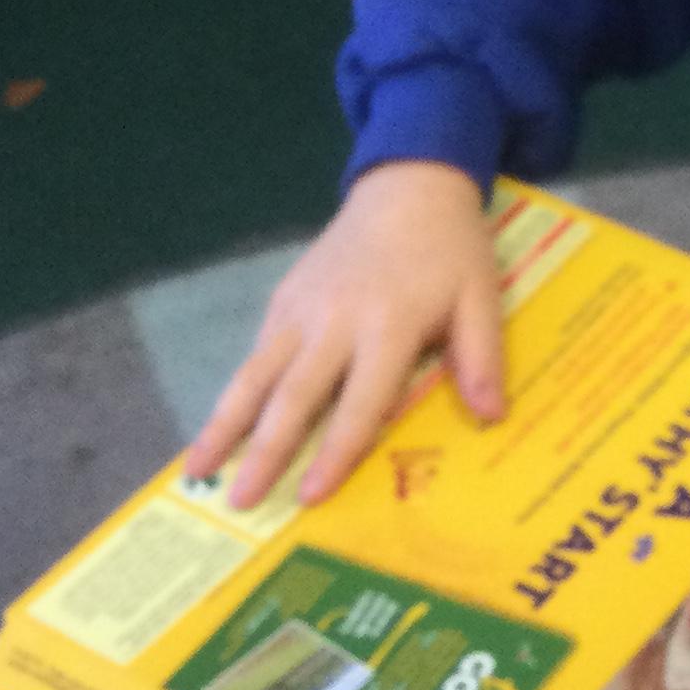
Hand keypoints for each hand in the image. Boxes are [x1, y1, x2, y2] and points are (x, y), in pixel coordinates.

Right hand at [186, 161, 502, 507]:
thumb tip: (492, 416)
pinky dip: (233, 394)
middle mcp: (334, 321)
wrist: (407, 187)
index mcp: (388, 325)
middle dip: (264, 452)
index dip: (334, 451)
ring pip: (255, 376)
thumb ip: (482, 356)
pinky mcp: (283, 299)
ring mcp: (301, 309)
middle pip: (293, 396)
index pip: (359, 402)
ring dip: (223, 425)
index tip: (310, 495)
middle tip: (240, 501)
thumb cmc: (451, 250)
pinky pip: (256, 355)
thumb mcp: (481, 297)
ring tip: (197, 471)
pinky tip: (218, 428)